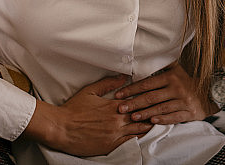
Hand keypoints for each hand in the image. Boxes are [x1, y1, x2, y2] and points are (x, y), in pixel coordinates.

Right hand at [23, 74, 152, 156]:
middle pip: (141, 115)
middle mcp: (117, 120)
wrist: (60, 128)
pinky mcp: (110, 146)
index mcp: (113, 105)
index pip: (137, 102)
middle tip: (164, 108)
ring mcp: (114, 134)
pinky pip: (129, 142)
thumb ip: (109, 83)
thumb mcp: (90, 91)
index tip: (157, 96)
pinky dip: (138, 137)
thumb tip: (124, 76)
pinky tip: (144, 135)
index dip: (148, 99)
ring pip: (138, 129)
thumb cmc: (73, 109)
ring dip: (148, 125)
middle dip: (152, 112)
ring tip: (158, 121)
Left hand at [114, 62, 219, 123]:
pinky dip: (163, 119)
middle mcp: (177, 88)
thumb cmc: (188, 82)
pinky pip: (174, 117)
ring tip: (133, 116)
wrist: (210, 93)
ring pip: (161, 108)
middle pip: (151, 97)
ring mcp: (184, 101)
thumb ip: (163, 65)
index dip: (132, 89)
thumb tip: (146, 56)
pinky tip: (153, 121)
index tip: (119, 94)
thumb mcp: (177, 70)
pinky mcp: (189, 112)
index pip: (147, 83)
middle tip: (121, 108)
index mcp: (171, 77)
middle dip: (134, 103)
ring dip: (145, 113)